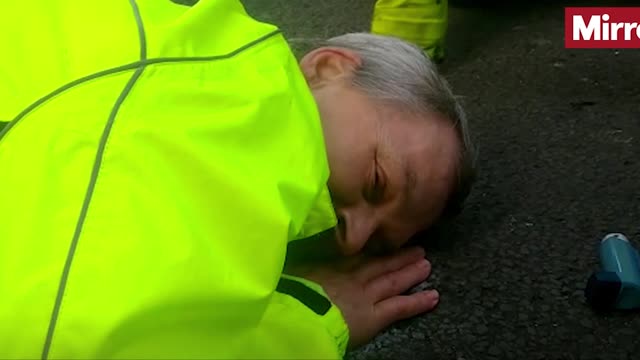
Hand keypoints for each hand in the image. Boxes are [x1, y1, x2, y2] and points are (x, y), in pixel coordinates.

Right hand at [286, 246, 438, 348]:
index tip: (382, 240)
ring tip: (427, 263)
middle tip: (417, 249)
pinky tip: (434, 296)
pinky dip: (418, 302)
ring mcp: (366, 294)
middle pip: (379, 263)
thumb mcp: (288, 270)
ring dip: (410, 272)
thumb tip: (291, 248)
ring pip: (393, 280)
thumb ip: (299, 263)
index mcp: (329, 265)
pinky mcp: (375, 316)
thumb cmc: (287, 292)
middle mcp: (351, 276)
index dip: (370, 248)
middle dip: (398, 257)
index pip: (354, 255)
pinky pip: (400, 307)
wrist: (296, 313)